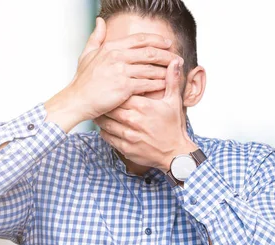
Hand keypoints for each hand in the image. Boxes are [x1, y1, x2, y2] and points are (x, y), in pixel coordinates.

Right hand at [44, 17, 181, 132]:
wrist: (77, 100)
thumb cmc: (82, 81)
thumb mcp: (87, 54)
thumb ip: (96, 37)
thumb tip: (100, 21)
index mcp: (111, 47)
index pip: (140, 39)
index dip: (157, 40)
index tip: (168, 43)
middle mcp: (118, 56)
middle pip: (150, 52)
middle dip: (167, 55)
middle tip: (178, 58)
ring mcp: (121, 71)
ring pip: (151, 69)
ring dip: (166, 71)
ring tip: (175, 73)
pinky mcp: (125, 87)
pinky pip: (147, 84)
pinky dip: (158, 84)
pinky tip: (165, 86)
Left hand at [94, 58, 198, 172]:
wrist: (176, 153)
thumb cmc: (174, 126)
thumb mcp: (174, 102)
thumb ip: (171, 81)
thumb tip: (175, 61)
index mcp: (143, 106)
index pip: (121, 92)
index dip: (113, 88)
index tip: (109, 85)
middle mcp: (134, 120)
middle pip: (110, 106)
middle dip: (104, 102)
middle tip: (99, 97)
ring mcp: (128, 135)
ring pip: (105, 122)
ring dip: (101, 116)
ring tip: (99, 110)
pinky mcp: (125, 148)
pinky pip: (107, 137)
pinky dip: (103, 130)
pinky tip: (105, 126)